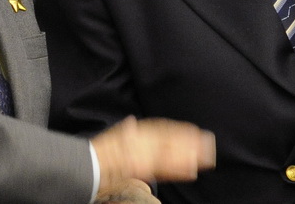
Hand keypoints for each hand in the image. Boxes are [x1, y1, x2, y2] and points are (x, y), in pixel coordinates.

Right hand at [91, 116, 215, 200]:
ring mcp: (142, 153)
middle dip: (190, 141)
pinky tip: (192, 172)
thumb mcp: (111, 136)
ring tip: (207, 157)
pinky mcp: (141, 168)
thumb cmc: (97, 153)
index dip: (179, 129)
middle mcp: (142, 139)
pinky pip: (162, 169)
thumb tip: (129, 123)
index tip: (194, 130)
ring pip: (170, 153)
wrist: (86, 164)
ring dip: (190, 154)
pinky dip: (178, 169)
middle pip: (171, 139)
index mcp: (136, 131)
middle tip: (208, 142)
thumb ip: (124, 131)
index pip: (161, 128)